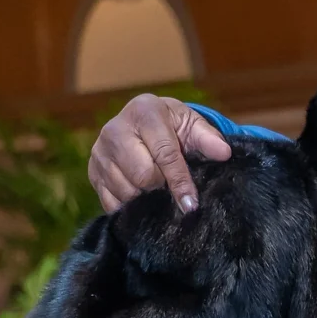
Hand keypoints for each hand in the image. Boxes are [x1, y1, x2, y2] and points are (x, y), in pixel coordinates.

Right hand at [88, 95, 230, 216]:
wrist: (142, 123)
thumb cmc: (172, 126)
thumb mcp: (192, 125)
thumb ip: (208, 139)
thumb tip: (224, 153)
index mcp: (144, 112)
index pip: (164, 154)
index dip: (179, 181)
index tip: (190, 204)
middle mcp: (115, 129)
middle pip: (142, 176)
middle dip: (161, 186)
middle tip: (169, 186)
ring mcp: (99, 151)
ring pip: (126, 191)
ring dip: (146, 197)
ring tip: (155, 187)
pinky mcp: (92, 171)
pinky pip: (111, 202)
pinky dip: (130, 205)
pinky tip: (140, 196)